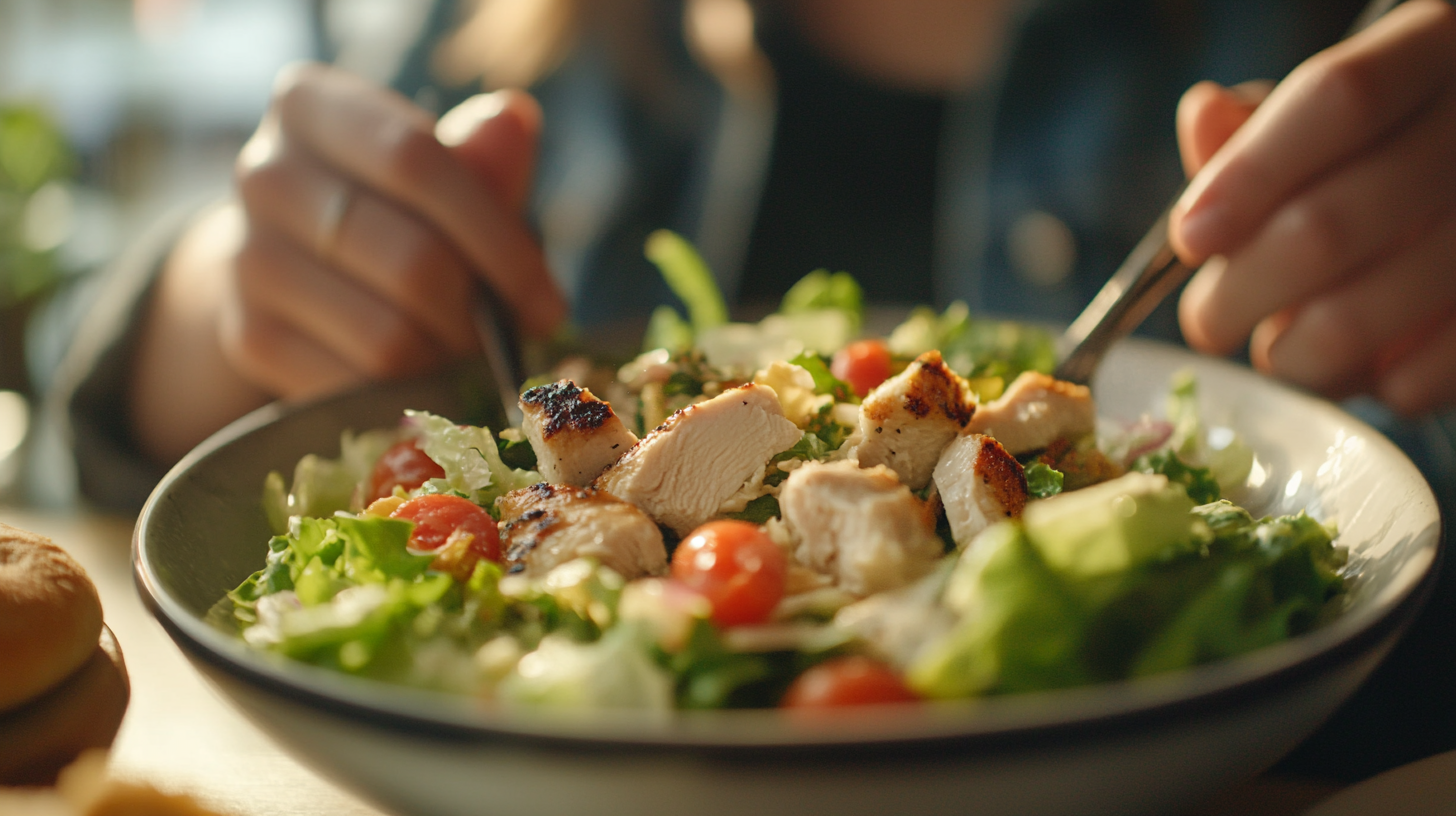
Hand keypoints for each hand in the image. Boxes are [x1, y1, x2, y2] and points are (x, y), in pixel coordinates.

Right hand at [129, 64, 565, 464]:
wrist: (291, 266)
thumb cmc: (390, 209)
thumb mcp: (438, 174)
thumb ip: (479, 160)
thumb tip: (513, 119)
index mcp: (309, 106)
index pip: (416, 160)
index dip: (496, 238)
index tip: (549, 304)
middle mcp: (262, 174)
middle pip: (410, 259)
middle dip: (480, 314)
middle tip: (514, 339)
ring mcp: (246, 259)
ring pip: (386, 335)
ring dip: (449, 362)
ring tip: (469, 356)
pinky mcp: (245, 336)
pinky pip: (354, 388)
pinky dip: (406, 398)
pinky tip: (425, 382)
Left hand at [1171, 0, 1455, 416]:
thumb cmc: (1390, 147)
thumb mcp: (1332, 112)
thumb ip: (1260, 126)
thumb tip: (1204, 117)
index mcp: (1435, 52)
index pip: (1340, 101)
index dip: (1249, 175)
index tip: (1189, 238)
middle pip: (1325, 230)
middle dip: (1236, 294)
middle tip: (1208, 321)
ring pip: (1354, 320)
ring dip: (1287, 355)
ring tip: (1278, 347)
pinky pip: (1414, 381)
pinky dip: (1361, 384)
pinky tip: (1355, 360)